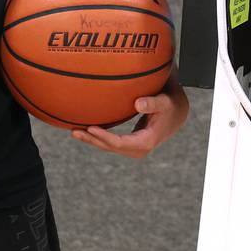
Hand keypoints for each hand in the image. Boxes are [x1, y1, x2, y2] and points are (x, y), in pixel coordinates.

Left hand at [70, 73, 189, 158]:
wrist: (176, 113)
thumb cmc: (169, 105)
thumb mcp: (163, 102)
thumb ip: (152, 103)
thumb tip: (137, 103)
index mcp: (146, 141)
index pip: (120, 143)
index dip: (104, 137)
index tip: (90, 128)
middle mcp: (139, 148)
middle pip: (111, 147)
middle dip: (92, 140)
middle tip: (74, 131)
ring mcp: (134, 148)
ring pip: (109, 147)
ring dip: (92, 140)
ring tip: (74, 131)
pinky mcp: (130, 144)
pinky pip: (111, 143)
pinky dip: (98, 137)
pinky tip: (86, 130)